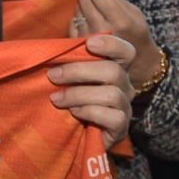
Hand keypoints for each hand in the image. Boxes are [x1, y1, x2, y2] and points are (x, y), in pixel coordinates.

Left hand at [48, 34, 134, 150]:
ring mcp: (125, 107)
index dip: (111, 45)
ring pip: (112, 94)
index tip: (89, 43)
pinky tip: (74, 112)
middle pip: (113, 71)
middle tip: (53, 76)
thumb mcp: (67, 74)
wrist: (74, 134)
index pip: (126, 51)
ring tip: (56, 99)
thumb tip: (53, 43)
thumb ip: (68, 57)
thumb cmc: (69, 96)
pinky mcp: (121, 128)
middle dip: (79, 71)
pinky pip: (114, 117)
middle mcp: (124, 86)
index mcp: (114, 67)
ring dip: (79, 94)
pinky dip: (90, 112)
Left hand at [71, 0, 159, 90]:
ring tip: (94, 14)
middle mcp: (102, 31)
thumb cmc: (134, 34)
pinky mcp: (75, 46)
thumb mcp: (134, 14)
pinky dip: (77, 19)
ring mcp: (87, 40)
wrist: (133, 64)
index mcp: (121, 22)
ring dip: (82, 7)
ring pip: (76, 9)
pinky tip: (87, 24)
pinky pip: (71, 22)